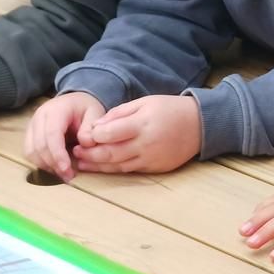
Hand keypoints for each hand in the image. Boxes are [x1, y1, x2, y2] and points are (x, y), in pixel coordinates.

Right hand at [23, 92, 106, 180]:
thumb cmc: (85, 108)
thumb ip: (90, 128)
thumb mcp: (95, 113)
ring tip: (62, 174)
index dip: (58, 154)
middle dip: (53, 164)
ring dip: (45, 166)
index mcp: (56, 110)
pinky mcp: (30, 134)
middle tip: (68, 176)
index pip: (52, 133)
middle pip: (39, 145)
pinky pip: (29, 152)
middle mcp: (39, 116)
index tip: (67, 170)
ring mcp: (32, 125)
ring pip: (30, 151)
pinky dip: (40, 163)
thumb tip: (85, 144)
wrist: (75, 102)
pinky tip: (54, 168)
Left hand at [71, 94, 200, 173]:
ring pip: (118, 166)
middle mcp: (145, 144)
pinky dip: (114, 169)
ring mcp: (150, 159)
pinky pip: (130, 170)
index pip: (110, 133)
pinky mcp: (154, 168)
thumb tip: (96, 126)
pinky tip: (101, 168)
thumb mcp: (144, 102)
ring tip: (82, 163)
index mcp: (141, 124)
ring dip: (97, 166)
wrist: (198, 125)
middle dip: (90, 154)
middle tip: (75, 152)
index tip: (82, 135)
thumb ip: (119, 113)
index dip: (93, 136)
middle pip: (111, 153)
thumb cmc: (168, 109)